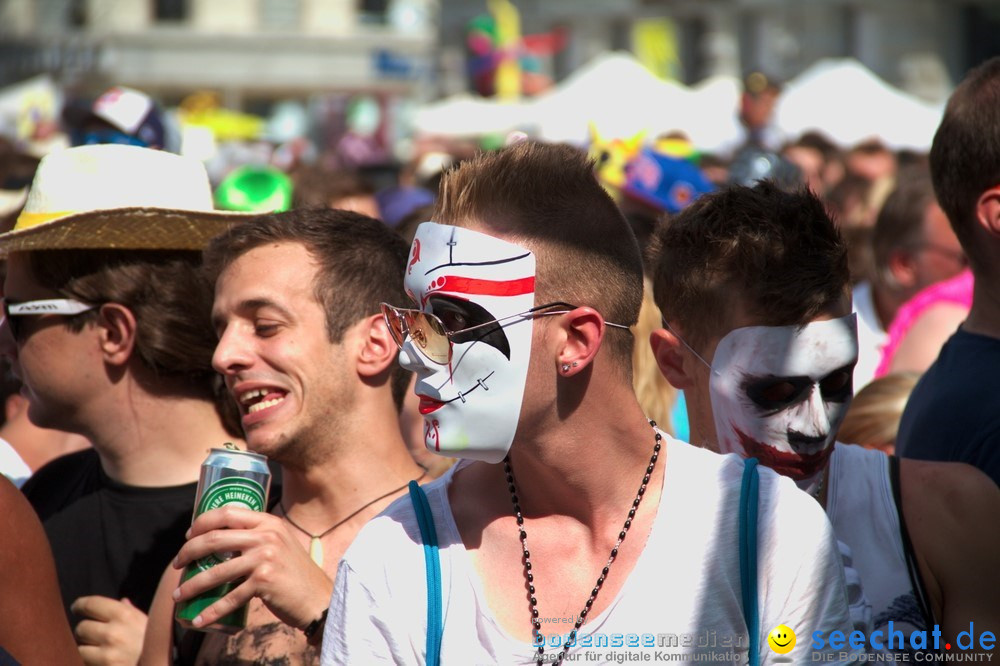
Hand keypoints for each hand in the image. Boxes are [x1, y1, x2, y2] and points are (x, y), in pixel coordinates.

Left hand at [71, 596, 146, 665]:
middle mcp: (113, 632)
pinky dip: (88, 662)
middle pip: (81, 627)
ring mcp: (106, 653)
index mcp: (124, 615)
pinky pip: (84, 662)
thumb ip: (130, 611)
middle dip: (84, 631)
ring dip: (84, 649)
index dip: (80, 605)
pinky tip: (99, 660)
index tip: (77, 607)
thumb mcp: (146, 622)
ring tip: (96, 650)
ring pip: (79, 648)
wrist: (160, 665)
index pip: (90, 604)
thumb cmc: (153, 643)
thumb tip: (121, 601)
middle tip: (91, 634)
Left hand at [171, 506, 332, 632]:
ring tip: (179, 595)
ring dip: (192, 585)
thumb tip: (219, 541)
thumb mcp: (280, 544)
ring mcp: (265, 558)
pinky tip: (198, 619)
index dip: (202, 522)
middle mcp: (267, 536)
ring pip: (217, 571)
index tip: (188, 536)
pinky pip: (230, 598)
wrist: (318, 598)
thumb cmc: (294, 573)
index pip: (227, 513)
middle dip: (188, 551)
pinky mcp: (265, 582)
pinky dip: (211, 611)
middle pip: (215, 538)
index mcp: (269, 522)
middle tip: (177, 564)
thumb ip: (257, 538)